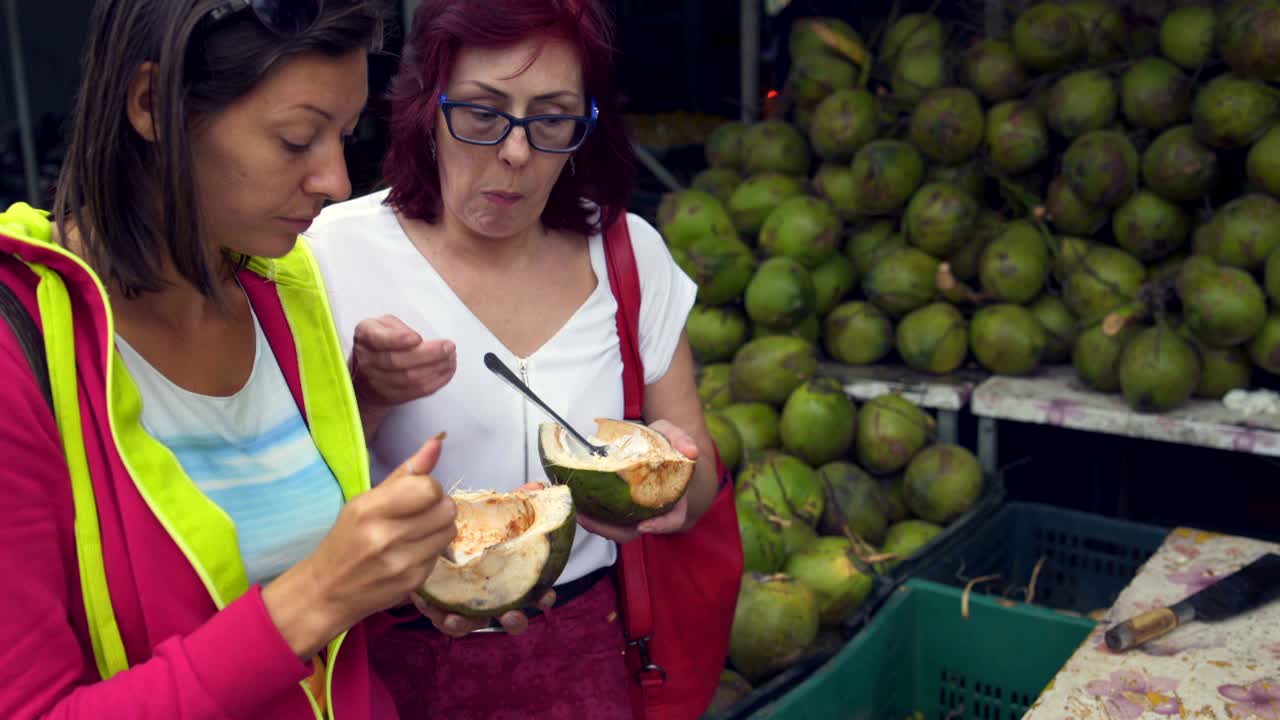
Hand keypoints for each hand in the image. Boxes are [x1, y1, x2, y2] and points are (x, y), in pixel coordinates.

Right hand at [264, 433, 457, 659]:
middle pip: (446, 509)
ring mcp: (401, 563)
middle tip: (419, 512)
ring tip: (416, 531)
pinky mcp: (412, 582)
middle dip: (438, 506)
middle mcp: (386, 537)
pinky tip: (410, 552)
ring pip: (449, 531)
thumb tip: (437, 442)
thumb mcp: (366, 500)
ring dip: (438, 527)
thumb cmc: (346, 539)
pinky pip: (440, 554)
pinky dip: (431, 550)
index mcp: (370, 509)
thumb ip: (406, 472)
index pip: (428, 488)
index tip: (415, 494)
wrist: (328, 591)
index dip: (429, 488)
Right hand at [350, 315, 455, 409]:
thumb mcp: (383, 324)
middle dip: (428, 354)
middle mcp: (368, 361)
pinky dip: (437, 381)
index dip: (398, 339)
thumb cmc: (380, 343)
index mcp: (365, 337)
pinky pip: (418, 391)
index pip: (379, 339)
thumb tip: (418, 340)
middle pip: (398, 361)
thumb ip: (398, 326)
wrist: (365, 375)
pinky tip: (447, 370)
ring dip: (436, 368)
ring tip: (451, 357)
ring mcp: (378, 382)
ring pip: (410, 379)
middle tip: (448, 347)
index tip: (417, 337)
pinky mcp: (393, 396)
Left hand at [410, 482, 557, 635]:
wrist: (436, 534)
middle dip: (514, 620)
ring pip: (473, 624)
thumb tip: (538, 486)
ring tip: (455, 619)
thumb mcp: (496, 512)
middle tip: (509, 615)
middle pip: (513, 619)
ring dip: (466, 624)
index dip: (544, 597)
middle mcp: (495, 597)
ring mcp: (470, 606)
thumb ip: (517, 501)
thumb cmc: (478, 528)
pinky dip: (434, 611)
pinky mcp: (444, 607)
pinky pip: (441, 617)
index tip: (545, 596)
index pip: (538, 593)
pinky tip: (423, 599)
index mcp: (514, 577)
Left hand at [576, 419, 698, 543]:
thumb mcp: (672, 435)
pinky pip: (607, 518)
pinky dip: (592, 515)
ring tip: (577, 513)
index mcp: (673, 497)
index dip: (661, 526)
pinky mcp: (618, 508)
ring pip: (617, 528)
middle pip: (635, 530)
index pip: (673, 519)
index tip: (644, 525)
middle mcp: (653, 510)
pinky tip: (576, 503)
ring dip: (597, 525)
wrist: (649, 444)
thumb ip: (681, 440)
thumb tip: (691, 451)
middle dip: (611, 530)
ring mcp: (634, 512)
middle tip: (588, 519)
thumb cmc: (663, 442)